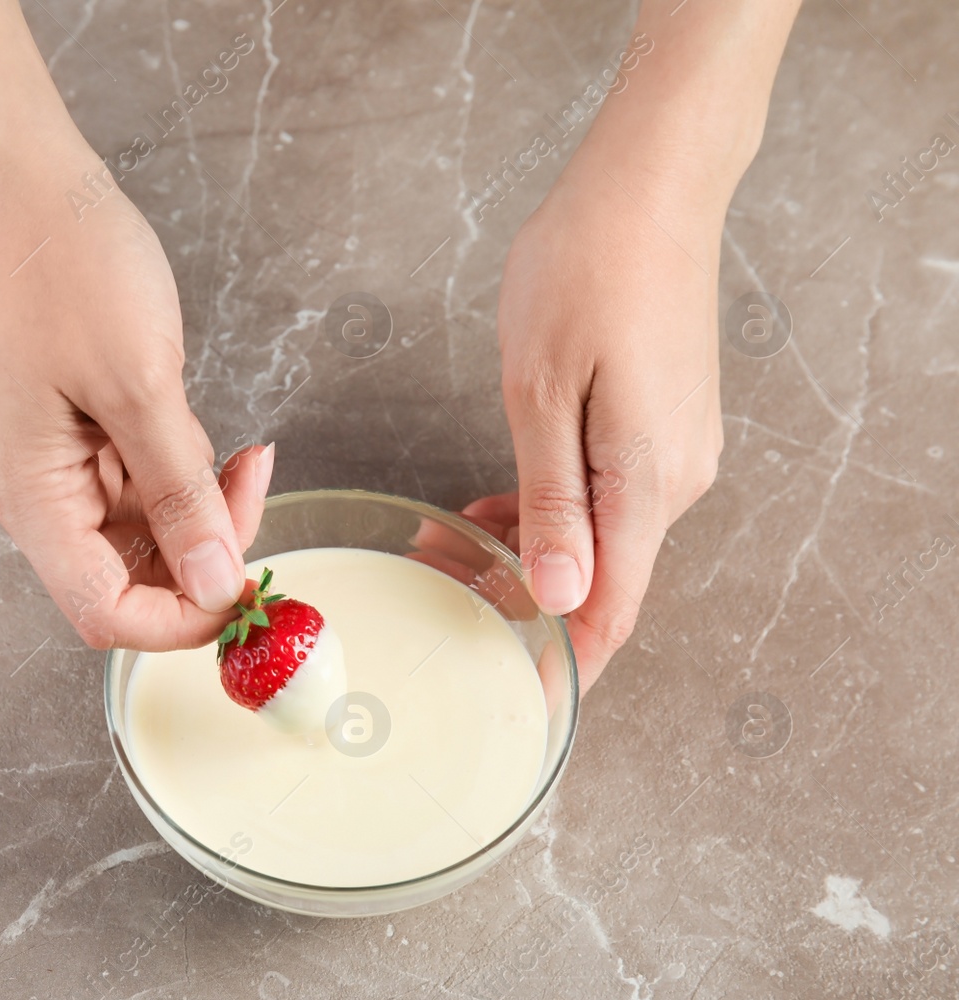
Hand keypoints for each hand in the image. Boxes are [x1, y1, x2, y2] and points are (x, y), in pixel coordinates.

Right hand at [0, 155, 271, 649]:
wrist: (37, 192)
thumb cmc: (73, 272)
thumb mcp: (141, 386)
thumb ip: (180, 495)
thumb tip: (216, 583)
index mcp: (30, 497)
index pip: (103, 611)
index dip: (180, 617)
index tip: (246, 585)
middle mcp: (35, 498)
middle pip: (129, 579)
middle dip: (203, 552)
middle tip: (252, 488)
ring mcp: (57, 472)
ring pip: (145, 538)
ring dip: (201, 510)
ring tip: (233, 449)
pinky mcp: (82, 444)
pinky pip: (143, 492)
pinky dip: (185, 477)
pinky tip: (202, 433)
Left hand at [467, 147, 725, 695]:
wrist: (649, 187)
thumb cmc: (585, 272)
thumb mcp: (542, 391)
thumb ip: (550, 500)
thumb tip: (556, 592)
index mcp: (647, 480)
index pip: (612, 610)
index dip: (564, 667)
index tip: (516, 702)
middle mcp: (675, 478)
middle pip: (601, 578)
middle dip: (519, 601)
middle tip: (435, 585)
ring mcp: (674, 449)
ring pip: (599, 537)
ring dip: (526, 552)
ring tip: (444, 542)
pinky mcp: (662, 421)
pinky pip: (606, 494)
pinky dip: (549, 510)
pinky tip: (493, 505)